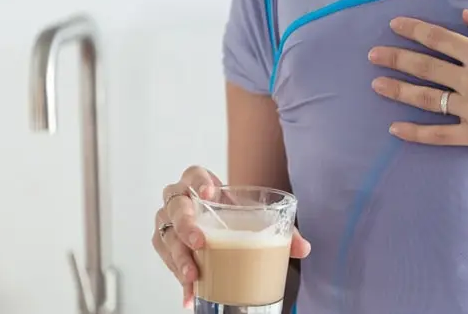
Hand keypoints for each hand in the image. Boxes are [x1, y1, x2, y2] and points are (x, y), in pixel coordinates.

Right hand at [152, 166, 310, 307]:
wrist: (221, 227)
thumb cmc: (236, 216)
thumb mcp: (256, 217)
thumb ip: (282, 230)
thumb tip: (303, 248)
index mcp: (201, 183)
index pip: (193, 174)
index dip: (198, 181)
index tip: (208, 192)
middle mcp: (180, 200)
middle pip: (174, 207)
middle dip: (185, 225)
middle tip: (200, 243)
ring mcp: (168, 222)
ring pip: (164, 236)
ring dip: (178, 258)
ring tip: (193, 276)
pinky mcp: (165, 244)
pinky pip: (165, 259)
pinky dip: (178, 277)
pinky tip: (190, 294)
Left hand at [367, 8, 467, 157]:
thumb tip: (466, 14)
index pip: (440, 39)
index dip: (414, 30)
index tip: (394, 25)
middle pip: (425, 67)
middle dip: (395, 58)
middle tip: (372, 55)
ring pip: (426, 99)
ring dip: (398, 90)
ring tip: (376, 84)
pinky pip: (439, 134)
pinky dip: (415, 132)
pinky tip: (395, 128)